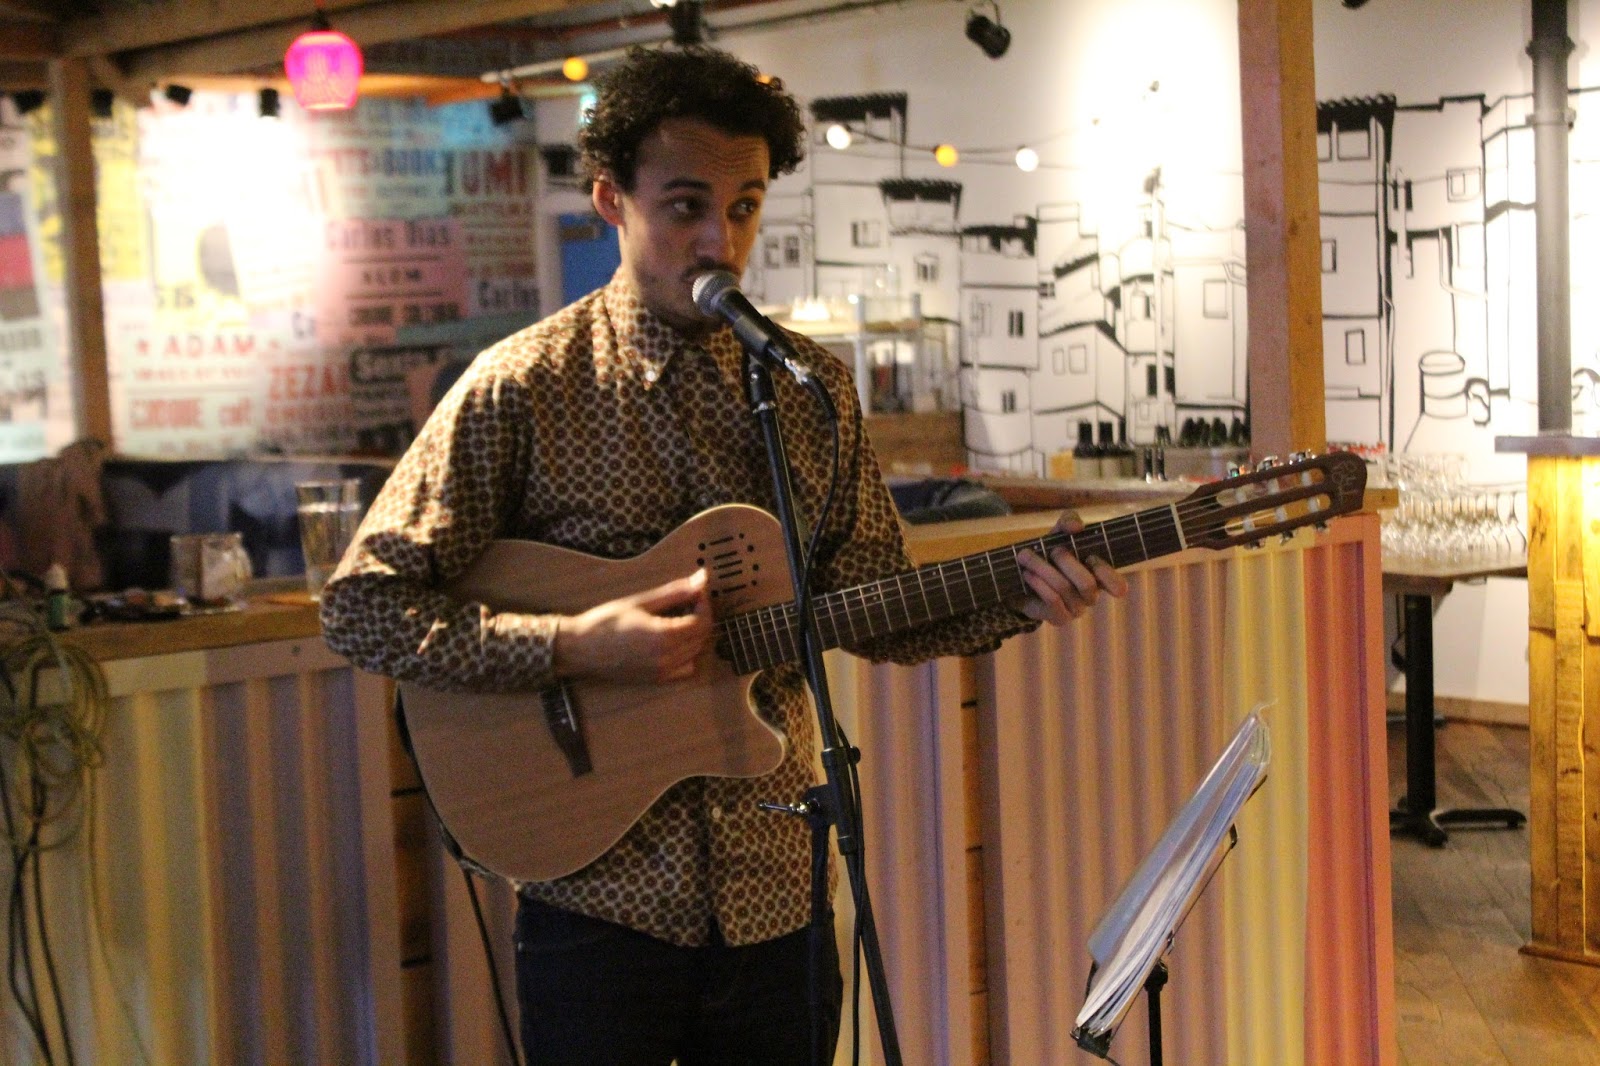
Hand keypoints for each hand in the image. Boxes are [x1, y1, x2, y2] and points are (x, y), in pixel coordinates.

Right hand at [553, 570, 713, 683]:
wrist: (579, 649)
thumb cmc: (605, 622)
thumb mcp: (641, 602)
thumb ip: (675, 592)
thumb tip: (701, 579)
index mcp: (664, 637)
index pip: (702, 622)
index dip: (704, 604)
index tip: (697, 592)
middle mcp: (666, 658)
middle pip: (701, 637)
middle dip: (700, 617)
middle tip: (688, 601)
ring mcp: (662, 672)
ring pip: (695, 653)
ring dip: (694, 635)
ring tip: (679, 618)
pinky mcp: (656, 680)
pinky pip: (684, 669)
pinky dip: (686, 654)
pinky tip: (672, 640)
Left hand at [1013, 511, 1127, 625]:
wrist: (1020, 576)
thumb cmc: (1048, 554)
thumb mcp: (1058, 533)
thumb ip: (1069, 522)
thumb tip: (1076, 527)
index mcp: (1099, 576)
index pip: (1118, 586)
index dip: (1107, 573)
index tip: (1091, 557)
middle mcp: (1091, 595)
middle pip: (1087, 584)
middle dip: (1066, 562)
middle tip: (1053, 550)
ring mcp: (1076, 609)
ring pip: (1064, 589)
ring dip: (1043, 568)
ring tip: (1026, 556)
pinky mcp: (1059, 618)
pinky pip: (1052, 600)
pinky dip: (1038, 583)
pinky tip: (1028, 574)